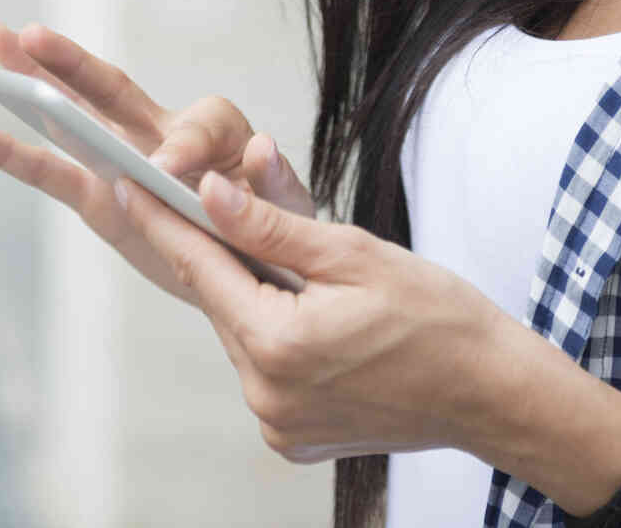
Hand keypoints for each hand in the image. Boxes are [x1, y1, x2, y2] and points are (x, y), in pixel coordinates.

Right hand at [0, 19, 313, 306]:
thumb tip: (263, 148)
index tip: (168, 173)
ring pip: (72, 117)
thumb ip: (276, 185)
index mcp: (218, 131)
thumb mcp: (291, 215)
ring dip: (29, 82)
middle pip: (112, 89)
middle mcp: (162, 133)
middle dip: (71, 62)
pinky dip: (13, 151)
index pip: (195, 127)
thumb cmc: (276, 234)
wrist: (257, 269)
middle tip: (28, 33)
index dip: (181, 146)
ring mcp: (124, 162)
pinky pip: (52, 172)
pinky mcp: (101, 198)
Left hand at [113, 169, 620, 513]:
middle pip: (221, 301)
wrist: (494, 394)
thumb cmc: (439, 318)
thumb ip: (270, 225)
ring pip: (242, 334)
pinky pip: (264, 370)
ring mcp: (277, 422)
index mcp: (277, 343)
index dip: (162, 219)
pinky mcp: (291, 437)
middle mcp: (266, 392)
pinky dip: (276, 336)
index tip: (127, 183)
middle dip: (221, 254)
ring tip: (304, 274)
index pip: (200, 266)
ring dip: (255, 297)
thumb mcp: (352, 253)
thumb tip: (208, 191)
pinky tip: (316, 320)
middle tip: (223, 206)